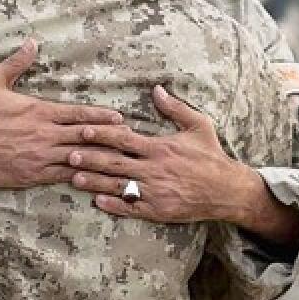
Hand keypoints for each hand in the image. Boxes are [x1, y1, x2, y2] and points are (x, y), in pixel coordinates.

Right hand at [0, 39, 124, 189]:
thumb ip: (15, 63)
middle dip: (110, 138)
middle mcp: (44, 134)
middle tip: (131, 140)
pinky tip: (94, 179)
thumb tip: (30, 42)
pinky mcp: (32, 175)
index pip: (78, 114)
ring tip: (121, 162)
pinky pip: (63, 176)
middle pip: (86, 137)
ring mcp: (40, 156)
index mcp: (39, 111)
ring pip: (79, 158)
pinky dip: (80, 176)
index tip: (119, 117)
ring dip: (100, 160)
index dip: (101, 116)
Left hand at [67, 85, 259, 224]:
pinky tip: (98, 202)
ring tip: (74, 179)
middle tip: (69, 155)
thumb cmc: (211, 155)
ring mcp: (157, 192)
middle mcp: (155, 170)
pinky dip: (115, 206)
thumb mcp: (199, 126)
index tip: (83, 130)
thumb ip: (176, 108)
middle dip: (91, 159)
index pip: (124, 140)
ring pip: (119, 187)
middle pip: (116, 164)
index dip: (102, 134)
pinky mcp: (160, 210)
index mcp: (161, 148)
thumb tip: (156, 89)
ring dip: (95, 183)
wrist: (229, 191)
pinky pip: (133, 208)